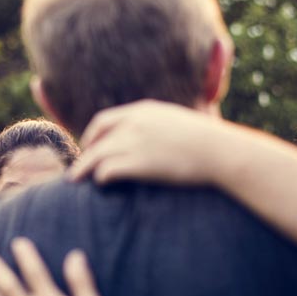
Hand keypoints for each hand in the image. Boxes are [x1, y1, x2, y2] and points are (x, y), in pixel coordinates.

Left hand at [70, 100, 223, 185]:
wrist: (221, 151)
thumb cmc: (208, 141)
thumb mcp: (178, 121)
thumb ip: (158, 125)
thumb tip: (154, 138)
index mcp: (143, 111)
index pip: (103, 120)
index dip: (91, 136)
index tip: (88, 148)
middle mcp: (134, 124)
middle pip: (95, 140)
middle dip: (83, 155)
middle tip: (76, 170)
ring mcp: (134, 142)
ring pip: (95, 156)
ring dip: (83, 170)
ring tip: (75, 181)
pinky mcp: (138, 163)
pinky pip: (106, 171)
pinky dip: (100, 178)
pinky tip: (101, 184)